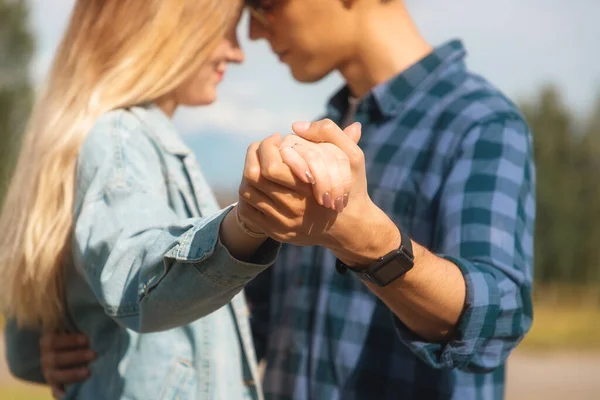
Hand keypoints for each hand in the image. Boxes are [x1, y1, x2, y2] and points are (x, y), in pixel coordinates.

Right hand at [39, 332, 94, 398]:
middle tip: (94, 355)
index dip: (69, 340)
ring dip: (72, 374)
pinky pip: (55, 390)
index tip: (86, 340)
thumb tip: (88, 334)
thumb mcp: (73, 333)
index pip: (52, 340)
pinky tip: (67, 394)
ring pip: (55, 375)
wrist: (66, 354)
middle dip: (75, 357)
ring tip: (88, 372)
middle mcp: (46, 357)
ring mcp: (49, 372)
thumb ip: (77, 330)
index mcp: (49, 342)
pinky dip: (60, 393)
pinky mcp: (54, 384)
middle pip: (55, 359)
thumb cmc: (74, 340)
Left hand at [238, 119, 393, 262]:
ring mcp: (283, 224)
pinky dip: (249, 194)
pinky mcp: (277, 233)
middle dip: (254, 154)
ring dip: (250, 172)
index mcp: (309, 190)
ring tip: (262, 163)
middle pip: (254, 178)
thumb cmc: (352, 187)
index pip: (271, 167)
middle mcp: (294, 209)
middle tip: (263, 147)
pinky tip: (260, 184)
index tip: (277, 138)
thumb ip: (330, 134)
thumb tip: (296, 125)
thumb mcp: (353, 157)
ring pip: (248, 192)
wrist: (351, 227)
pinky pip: (248, 212)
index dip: (267, 146)